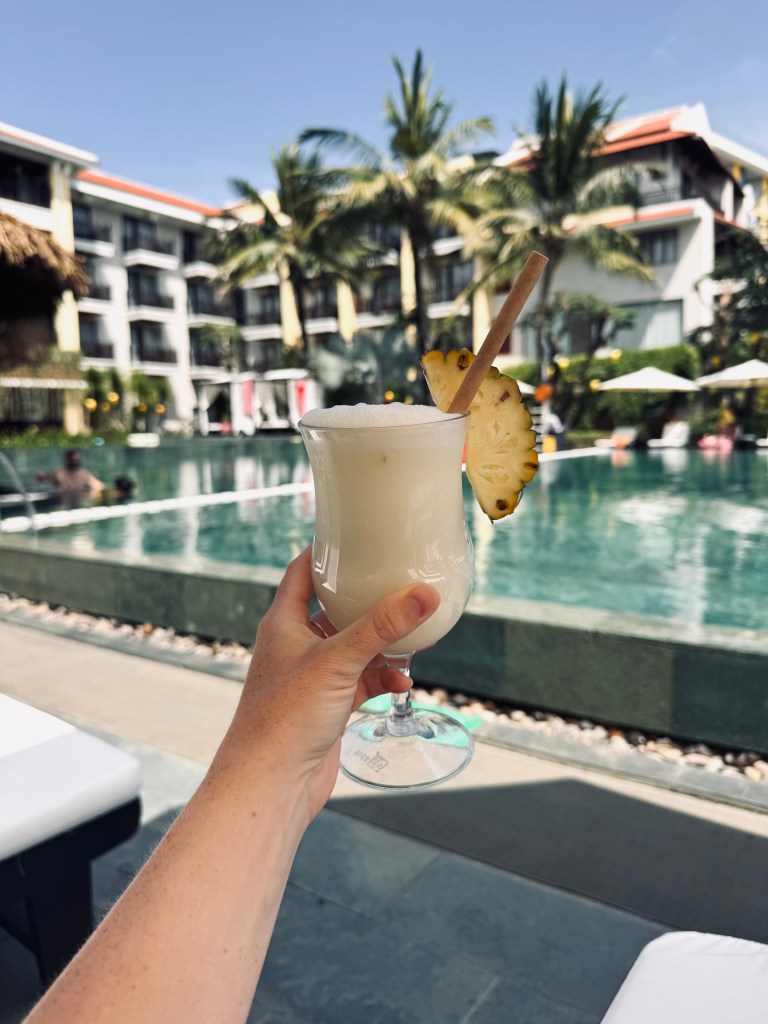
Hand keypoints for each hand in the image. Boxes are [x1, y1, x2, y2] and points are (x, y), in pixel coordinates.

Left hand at [222, 547, 439, 818]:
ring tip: (411, 636)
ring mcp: (311, 677)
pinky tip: (401, 680)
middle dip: (368, 600)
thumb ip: (382, 627)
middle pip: (335, 608)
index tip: (357, 536)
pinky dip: (381, 676)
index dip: (326, 551)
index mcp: (284, 622)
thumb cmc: (284, 719)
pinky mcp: (326, 706)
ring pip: (353, 646)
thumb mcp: (338, 662)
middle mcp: (295, 645)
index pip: (303, 571)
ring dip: (381, 643)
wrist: (270, 784)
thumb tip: (424, 594)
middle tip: (399, 583)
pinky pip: (360, 680)